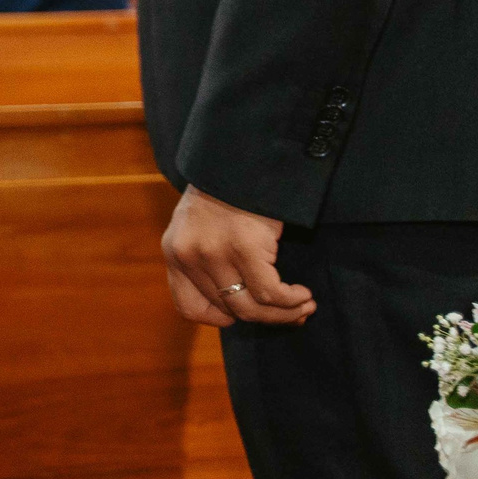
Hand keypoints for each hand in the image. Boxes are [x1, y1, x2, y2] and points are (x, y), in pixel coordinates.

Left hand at [160, 184, 313, 326]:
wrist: (240, 160)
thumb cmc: (227, 195)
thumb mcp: (199, 227)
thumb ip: (206, 261)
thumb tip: (240, 308)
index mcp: (174, 252)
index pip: (188, 307)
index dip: (220, 317)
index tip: (247, 311)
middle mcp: (187, 256)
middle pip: (229, 310)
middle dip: (266, 318)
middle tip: (293, 313)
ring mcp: (213, 253)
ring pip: (252, 308)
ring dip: (284, 313)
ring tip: (303, 305)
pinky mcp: (243, 248)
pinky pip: (270, 293)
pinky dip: (291, 300)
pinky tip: (302, 294)